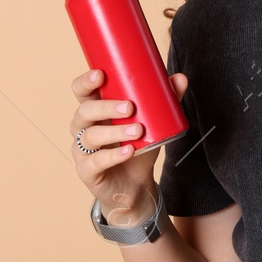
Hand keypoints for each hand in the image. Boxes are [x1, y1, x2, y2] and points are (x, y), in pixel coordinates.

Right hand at [69, 67, 187, 224]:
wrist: (135, 186)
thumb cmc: (138, 147)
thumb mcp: (153, 124)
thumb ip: (164, 101)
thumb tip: (180, 78)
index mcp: (95, 110)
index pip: (81, 91)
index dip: (85, 82)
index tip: (100, 75)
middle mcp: (83, 128)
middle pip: (84, 111)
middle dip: (106, 107)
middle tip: (130, 107)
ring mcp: (82, 150)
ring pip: (90, 136)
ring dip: (115, 132)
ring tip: (138, 131)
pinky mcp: (87, 171)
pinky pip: (96, 161)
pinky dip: (114, 155)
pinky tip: (129, 151)